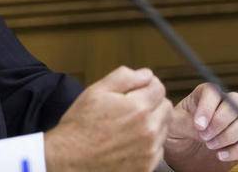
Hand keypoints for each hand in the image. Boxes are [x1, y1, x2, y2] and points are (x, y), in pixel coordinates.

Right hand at [45, 66, 172, 171]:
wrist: (71, 159)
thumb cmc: (80, 126)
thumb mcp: (95, 91)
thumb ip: (123, 77)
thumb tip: (145, 74)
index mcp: (138, 107)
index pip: (159, 88)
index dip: (147, 84)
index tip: (137, 88)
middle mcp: (149, 129)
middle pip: (166, 107)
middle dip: (153, 102)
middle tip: (131, 106)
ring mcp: (150, 150)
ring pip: (164, 127)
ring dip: (152, 122)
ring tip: (128, 125)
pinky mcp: (148, 165)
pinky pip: (158, 148)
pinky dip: (149, 142)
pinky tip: (129, 141)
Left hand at [163, 83, 237, 171]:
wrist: (188, 147)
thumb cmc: (179, 129)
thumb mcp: (173, 125)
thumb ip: (183, 122)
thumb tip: (200, 128)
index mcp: (204, 93)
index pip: (211, 92)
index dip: (207, 109)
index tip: (199, 126)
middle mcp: (224, 101)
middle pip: (232, 105)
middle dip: (219, 124)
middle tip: (204, 137)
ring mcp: (236, 117)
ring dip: (228, 137)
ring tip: (210, 146)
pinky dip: (236, 149)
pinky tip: (221, 155)